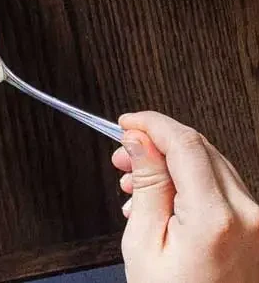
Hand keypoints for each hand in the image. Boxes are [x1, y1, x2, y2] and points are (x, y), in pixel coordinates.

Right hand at [112, 111, 258, 282]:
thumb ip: (147, 186)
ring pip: (212, 166)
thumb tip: (139, 143)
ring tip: (135, 182)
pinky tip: (162, 199)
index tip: (126, 122)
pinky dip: (190, 183)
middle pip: (201, 149)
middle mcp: (247, 215)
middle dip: (158, 142)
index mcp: (215, 217)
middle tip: (123, 154)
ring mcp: (257, 223)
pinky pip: (223, 190)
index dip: (152, 124)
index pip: (185, 143)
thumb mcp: (144, 245)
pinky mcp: (257, 231)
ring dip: (172, 162)